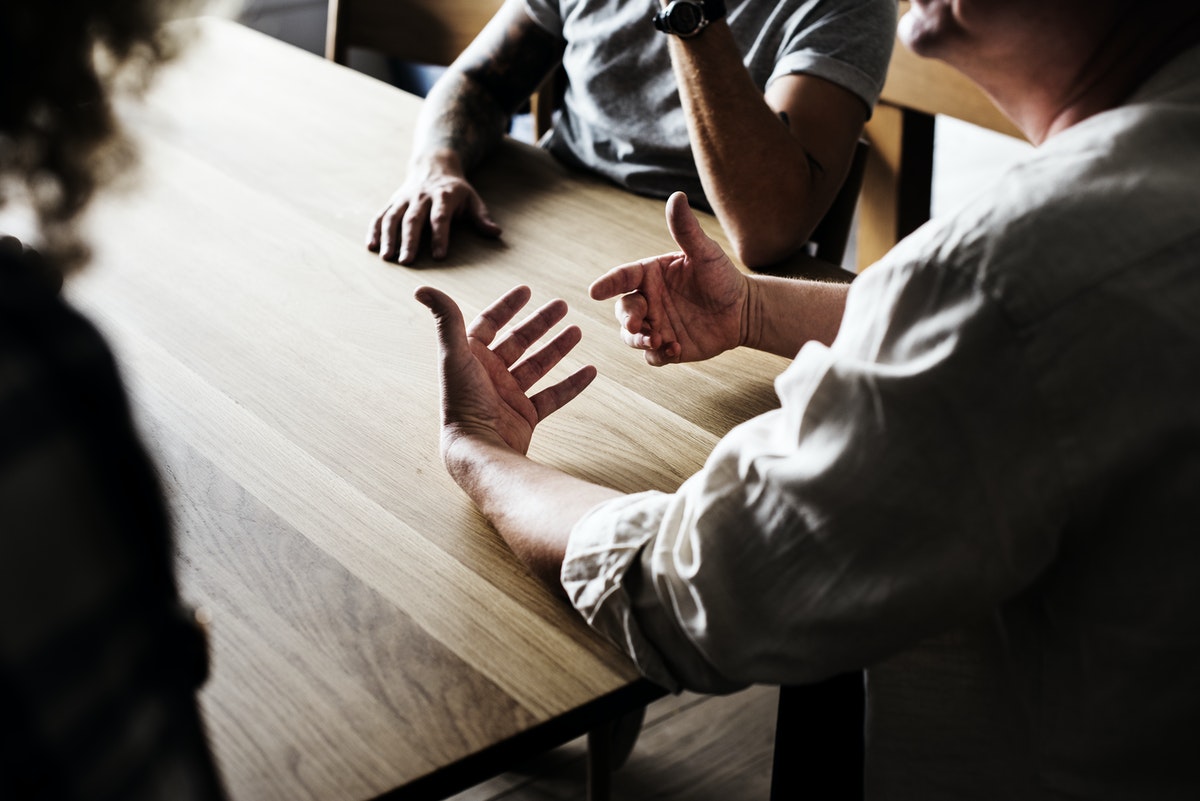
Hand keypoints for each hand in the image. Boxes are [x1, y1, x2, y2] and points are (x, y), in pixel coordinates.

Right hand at [369, 155, 501, 264]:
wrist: (433, 166)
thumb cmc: (456, 190)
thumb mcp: (472, 199)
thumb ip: (481, 217)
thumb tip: (496, 233)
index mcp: (443, 196)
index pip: (440, 217)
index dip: (440, 236)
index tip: (439, 256)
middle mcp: (421, 197)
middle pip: (413, 219)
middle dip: (409, 241)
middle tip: (406, 262)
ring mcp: (404, 199)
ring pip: (393, 217)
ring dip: (388, 237)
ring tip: (386, 258)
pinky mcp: (392, 202)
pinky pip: (380, 215)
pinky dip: (375, 230)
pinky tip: (371, 246)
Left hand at [415, 284, 596, 459]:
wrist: (478, 449)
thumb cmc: (462, 403)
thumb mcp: (454, 355)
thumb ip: (446, 319)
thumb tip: (422, 289)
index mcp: (471, 358)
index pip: (489, 324)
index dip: (506, 307)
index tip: (526, 290)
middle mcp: (489, 375)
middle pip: (518, 341)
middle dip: (540, 323)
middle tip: (562, 305)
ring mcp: (509, 396)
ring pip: (538, 366)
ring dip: (557, 348)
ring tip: (577, 331)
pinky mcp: (525, 416)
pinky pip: (553, 396)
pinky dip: (572, 385)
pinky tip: (590, 371)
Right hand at [589, 192, 747, 365]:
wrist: (743, 310)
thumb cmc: (722, 277)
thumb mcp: (705, 252)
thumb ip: (686, 229)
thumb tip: (676, 196)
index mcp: (650, 275)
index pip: (622, 277)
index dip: (607, 283)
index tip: (594, 291)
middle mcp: (648, 300)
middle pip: (623, 310)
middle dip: (627, 318)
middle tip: (637, 325)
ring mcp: (656, 325)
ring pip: (631, 336)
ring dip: (638, 340)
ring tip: (657, 341)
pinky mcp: (667, 347)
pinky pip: (652, 356)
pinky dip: (658, 355)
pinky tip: (675, 348)